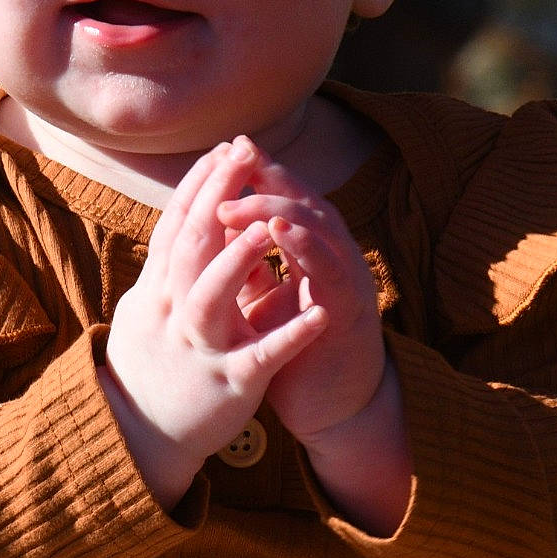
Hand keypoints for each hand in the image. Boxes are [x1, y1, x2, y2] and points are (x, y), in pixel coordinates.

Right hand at [100, 137, 328, 507]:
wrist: (142, 436)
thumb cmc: (153, 363)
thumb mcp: (153, 306)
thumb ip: (172, 263)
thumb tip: (191, 213)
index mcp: (160, 290)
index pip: (177, 225)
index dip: (201, 184)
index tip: (226, 146)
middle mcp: (173, 312)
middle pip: (191, 245)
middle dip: (218, 198)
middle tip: (244, 154)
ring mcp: (200, 348)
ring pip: (212, 297)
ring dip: (238, 259)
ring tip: (267, 225)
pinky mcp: (228, 383)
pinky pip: (261, 357)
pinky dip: (291, 336)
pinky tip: (321, 315)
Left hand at [215, 141, 385, 446]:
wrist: (334, 407)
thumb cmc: (297, 352)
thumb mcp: (263, 301)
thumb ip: (245, 265)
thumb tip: (207, 228)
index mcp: (311, 249)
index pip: (283, 197)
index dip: (255, 173)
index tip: (221, 150)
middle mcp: (333, 253)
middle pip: (302, 198)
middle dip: (266, 176)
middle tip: (230, 157)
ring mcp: (346, 277)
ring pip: (318, 224)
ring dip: (278, 206)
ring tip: (240, 197)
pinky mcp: (350, 308)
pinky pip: (330, 268)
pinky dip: (306, 244)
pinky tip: (280, 229)